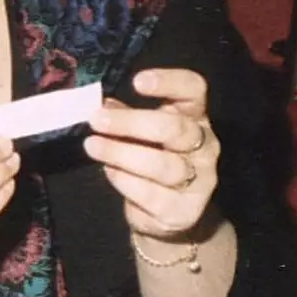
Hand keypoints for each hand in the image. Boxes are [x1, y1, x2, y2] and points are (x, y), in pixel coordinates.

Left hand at [84, 68, 217, 239]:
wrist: (167, 216)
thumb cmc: (151, 161)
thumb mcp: (140, 135)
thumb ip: (124, 116)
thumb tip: (101, 104)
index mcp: (195, 118)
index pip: (194, 91)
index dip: (170, 82)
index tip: (138, 81)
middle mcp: (204, 147)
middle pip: (174, 129)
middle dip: (132, 122)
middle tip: (96, 120)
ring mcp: (199, 181)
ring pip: (162, 165)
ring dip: (121, 153)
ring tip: (92, 146)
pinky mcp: (183, 211)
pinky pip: (151, 194)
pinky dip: (125, 181)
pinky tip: (109, 171)